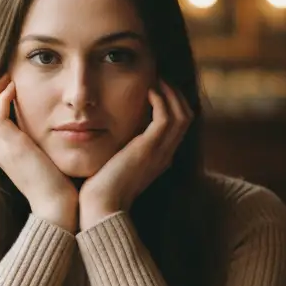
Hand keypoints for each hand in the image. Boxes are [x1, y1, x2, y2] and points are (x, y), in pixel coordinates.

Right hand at [0, 74, 77, 231]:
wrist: (57, 208)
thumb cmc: (60, 188)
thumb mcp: (48, 161)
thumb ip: (45, 145)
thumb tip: (59, 131)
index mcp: (6, 153)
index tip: (11, 85)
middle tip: (6, 75)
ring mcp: (1, 148)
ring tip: (8, 76)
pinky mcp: (9, 147)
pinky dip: (2, 98)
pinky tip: (15, 87)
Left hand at [78, 80, 192, 230]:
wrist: (100, 207)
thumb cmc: (99, 189)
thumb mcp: (112, 164)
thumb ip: (117, 149)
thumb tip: (105, 133)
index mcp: (158, 158)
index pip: (177, 126)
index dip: (171, 104)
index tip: (156, 87)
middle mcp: (165, 154)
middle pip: (185, 116)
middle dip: (175, 94)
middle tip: (159, 77)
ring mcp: (160, 152)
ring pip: (182, 114)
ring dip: (171, 93)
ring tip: (157, 79)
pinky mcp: (151, 148)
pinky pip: (167, 117)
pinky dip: (162, 100)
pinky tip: (149, 89)